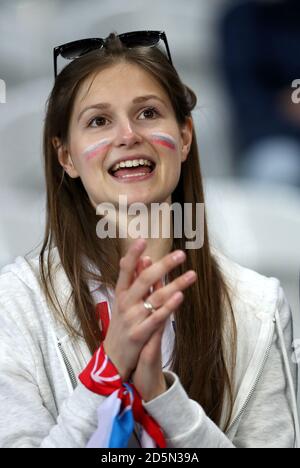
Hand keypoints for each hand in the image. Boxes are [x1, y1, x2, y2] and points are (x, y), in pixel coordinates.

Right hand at [103, 238, 196, 380]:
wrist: (114, 358)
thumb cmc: (121, 326)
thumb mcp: (122, 302)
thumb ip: (132, 281)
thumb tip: (142, 258)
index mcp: (120, 294)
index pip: (125, 270)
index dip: (133, 255)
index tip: (142, 239)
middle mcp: (124, 304)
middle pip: (144, 280)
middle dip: (164, 265)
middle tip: (181, 254)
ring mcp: (131, 319)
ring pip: (155, 298)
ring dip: (175, 284)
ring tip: (192, 274)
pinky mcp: (139, 334)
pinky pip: (156, 318)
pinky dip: (168, 307)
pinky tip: (180, 296)